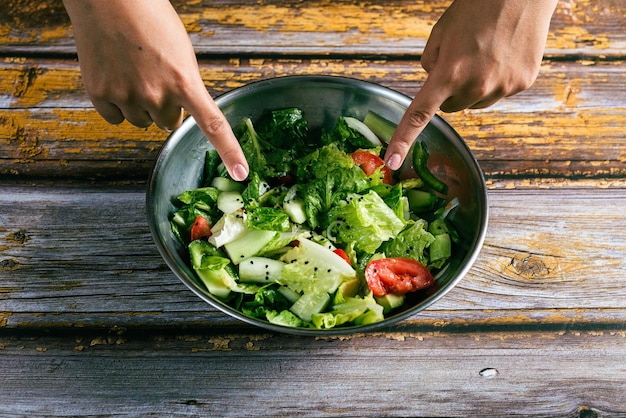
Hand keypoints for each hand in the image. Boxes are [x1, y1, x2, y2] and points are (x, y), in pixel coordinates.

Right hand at [62, 0, 248, 180]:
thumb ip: (185, 84)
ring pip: (142, 121)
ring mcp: (128, 97)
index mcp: (185, 80)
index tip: (240, 173)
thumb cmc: (149, 19)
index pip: (213, 124)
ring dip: (140, 105)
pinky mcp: (102, 96)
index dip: (229, 151)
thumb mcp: (181, 52)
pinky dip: (116, 104)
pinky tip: (115, 76)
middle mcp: (158, 94)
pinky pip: (117, 118)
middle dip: (165, 106)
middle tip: (155, 76)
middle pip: (169, 122)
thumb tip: (181, 110)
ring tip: (133, 71)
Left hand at [384, 0, 557, 169]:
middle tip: (460, 62)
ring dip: (473, 88)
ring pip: (475, 103)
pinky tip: (502, 54)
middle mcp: (475, 86)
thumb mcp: (440, 33)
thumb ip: (430, 64)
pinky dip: (497, 80)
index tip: (391, 162)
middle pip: (450, 108)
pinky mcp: (521, 84)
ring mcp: (501, 87)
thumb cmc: (476, 7)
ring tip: (484, 55)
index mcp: (448, 73)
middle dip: (448, 92)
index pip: (419, 115)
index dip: (402, 140)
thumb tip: (434, 84)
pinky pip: (499, 93)